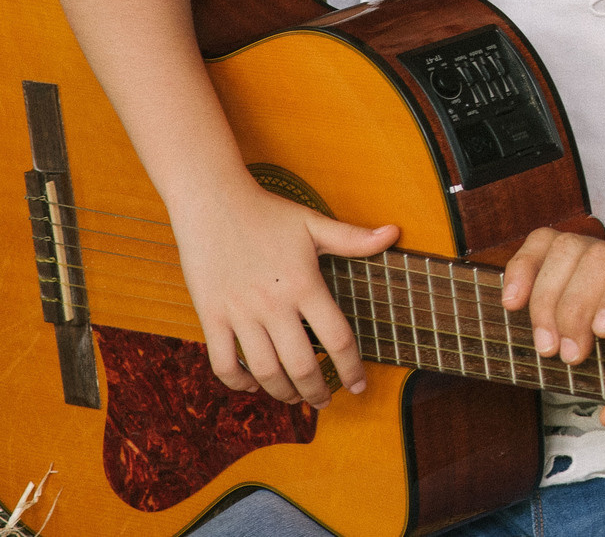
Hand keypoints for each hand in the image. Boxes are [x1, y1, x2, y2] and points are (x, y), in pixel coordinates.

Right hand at [174, 181, 397, 405]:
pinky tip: (253, 384)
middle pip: (302, 365)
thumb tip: (394, 233)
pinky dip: (239, 381)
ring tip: (295, 398)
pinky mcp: (210, 316)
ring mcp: (239, 313)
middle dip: (317, 392)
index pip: (337, 338)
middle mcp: (273, 304)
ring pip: (265, 371)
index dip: (352, 367)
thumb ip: (354, 238)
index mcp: (305, 284)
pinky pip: (223, 362)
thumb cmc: (268, 213)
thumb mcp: (314, 224)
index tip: (358, 386)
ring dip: (282, 393)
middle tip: (325, 402)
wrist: (213, 202)